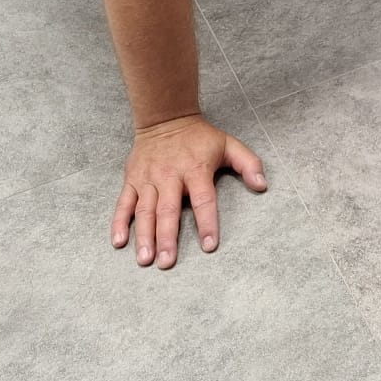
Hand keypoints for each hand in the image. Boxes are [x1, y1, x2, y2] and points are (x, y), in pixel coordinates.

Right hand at [112, 115, 267, 268]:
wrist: (165, 117)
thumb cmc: (199, 137)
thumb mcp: (228, 144)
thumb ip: (248, 163)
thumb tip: (262, 185)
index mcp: (196, 169)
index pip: (203, 200)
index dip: (207, 223)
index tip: (210, 246)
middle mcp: (170, 176)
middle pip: (168, 210)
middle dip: (167, 238)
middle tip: (167, 263)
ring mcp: (148, 179)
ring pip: (144, 211)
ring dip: (144, 236)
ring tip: (145, 259)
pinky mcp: (131, 179)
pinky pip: (123, 203)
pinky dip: (119, 222)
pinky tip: (118, 241)